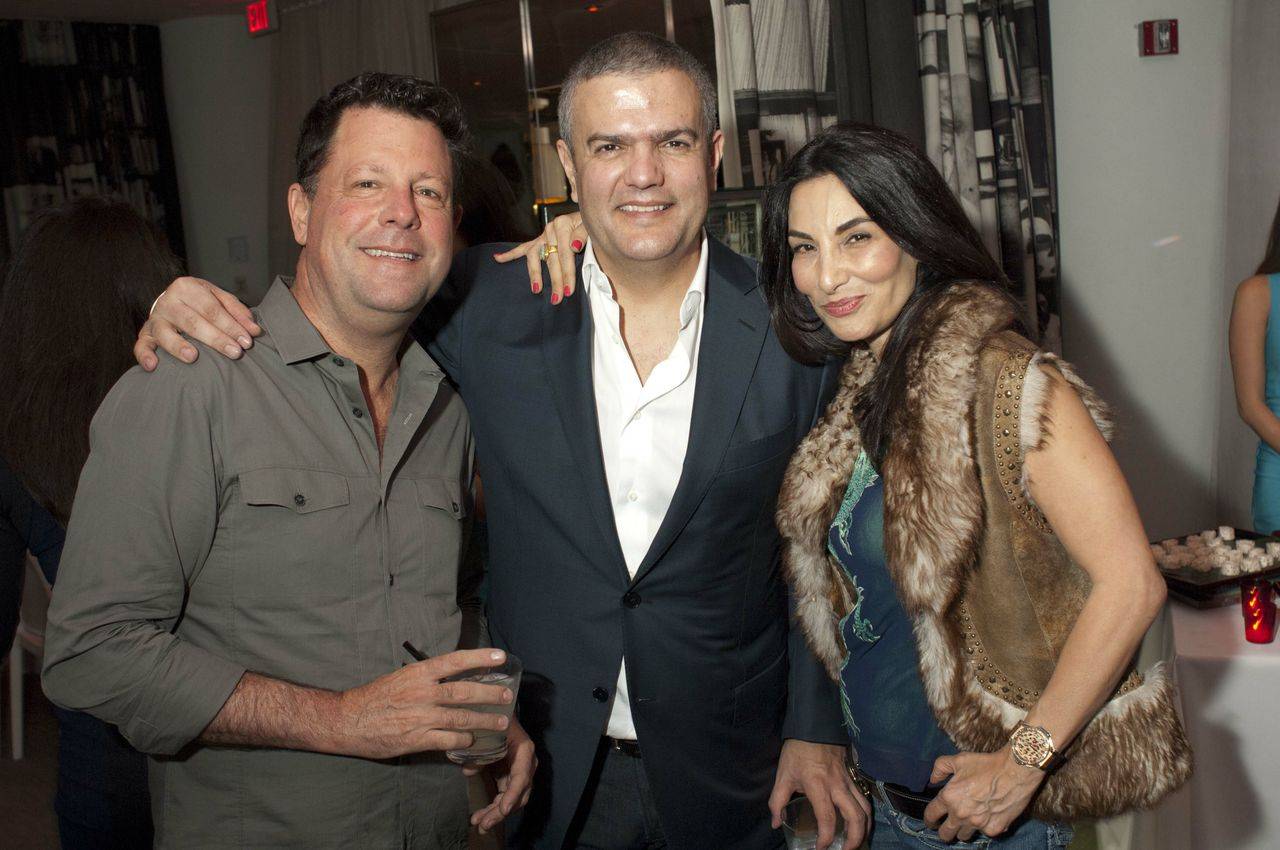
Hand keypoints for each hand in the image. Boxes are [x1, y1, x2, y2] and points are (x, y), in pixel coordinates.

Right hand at [135, 276, 258, 370]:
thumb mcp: (218, 298)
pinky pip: (141, 345)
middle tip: (235, 352)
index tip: (247, 341)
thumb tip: (254, 330)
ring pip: (165, 333)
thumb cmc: (200, 301)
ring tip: (192, 357)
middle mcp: (169, 301)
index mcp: (187, 287)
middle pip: (193, 322)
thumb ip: (237, 312)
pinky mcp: (146, 333)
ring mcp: (155, 318)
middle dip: (215, 338)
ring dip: (178, 346)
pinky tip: (153, 366)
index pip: (212, 309)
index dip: (231, 325)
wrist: (172, 299)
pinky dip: (144, 355)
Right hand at [335, 648, 513, 759]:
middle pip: (465, 691)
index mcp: (419, 674)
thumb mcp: (402, 678)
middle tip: (507, 695)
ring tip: (500, 721)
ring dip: (484, 720)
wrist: (349, 721)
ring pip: (461, 718)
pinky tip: (471, 741)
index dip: (480, 658)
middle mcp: (423, 693)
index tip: (500, 657)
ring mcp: (421, 717)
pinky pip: (448, 740)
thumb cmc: (376, 697)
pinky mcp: (417, 739)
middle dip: (490, 693)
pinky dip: (463, 741)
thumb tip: (455, 675)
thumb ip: (427, 678)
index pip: (455, 661)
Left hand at [464, 715, 536, 832]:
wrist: (498, 711)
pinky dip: (494, 807)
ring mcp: (519, 771)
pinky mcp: (510, 776)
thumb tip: (468, 771)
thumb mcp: (487, 730)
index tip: (502, 809)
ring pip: (512, 799)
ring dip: (497, 813)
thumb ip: (478, 750)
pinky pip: (504, 796)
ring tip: (479, 824)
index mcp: (524, 750)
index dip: (512, 795)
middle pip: (518, 793)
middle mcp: (526, 763)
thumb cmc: (495, 718)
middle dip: (501, 811)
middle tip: (484, 823)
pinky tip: (480, 816)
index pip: (521, 777)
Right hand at [493, 212, 584, 303]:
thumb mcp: (590, 226)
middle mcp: (550, 229)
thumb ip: (582, 235)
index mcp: (563, 225)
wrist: (588, 214)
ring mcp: (543, 235)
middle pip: (551, 259)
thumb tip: (574, 247)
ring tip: (536, 289)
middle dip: (555, 280)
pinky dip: (510, 254)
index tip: (568, 291)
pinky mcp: (539, 239)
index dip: (567, 274)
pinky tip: (497, 258)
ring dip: (535, 274)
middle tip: (557, 298)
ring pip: (535, 256)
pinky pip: (523, 247)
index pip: (565, 254)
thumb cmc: (590, 224)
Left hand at [768, 740, 869, 849]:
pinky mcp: (854, 776)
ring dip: (865, 828)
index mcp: (817, 785)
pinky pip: (865, 798)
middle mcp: (837, 785)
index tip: (821, 847)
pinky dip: (866, 813)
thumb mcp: (783, 775)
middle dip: (854, 838)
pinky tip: (861, 822)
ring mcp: (848, 780)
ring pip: (865, 808)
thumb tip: (776, 823)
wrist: (814, 726)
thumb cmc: (797, 752)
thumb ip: (777, 801)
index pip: (827, 817)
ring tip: (857, 840)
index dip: (826, 837)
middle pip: (855, 816)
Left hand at [923, 749, 1045, 841]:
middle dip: (943, 831)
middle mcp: (961, 814)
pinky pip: (984, 833)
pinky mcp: (994, 829)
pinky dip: (984, 827)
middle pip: (945, 834)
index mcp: (949, 797)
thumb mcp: (959, 760)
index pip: (931, 815)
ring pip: (964, 836)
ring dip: (963, 830)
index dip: (928, 820)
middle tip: (946, 827)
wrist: (1015, 770)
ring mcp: (977, 824)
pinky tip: (988, 817)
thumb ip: (940, 768)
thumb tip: (933, 779)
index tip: (931, 821)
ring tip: (967, 822)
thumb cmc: (986, 764)